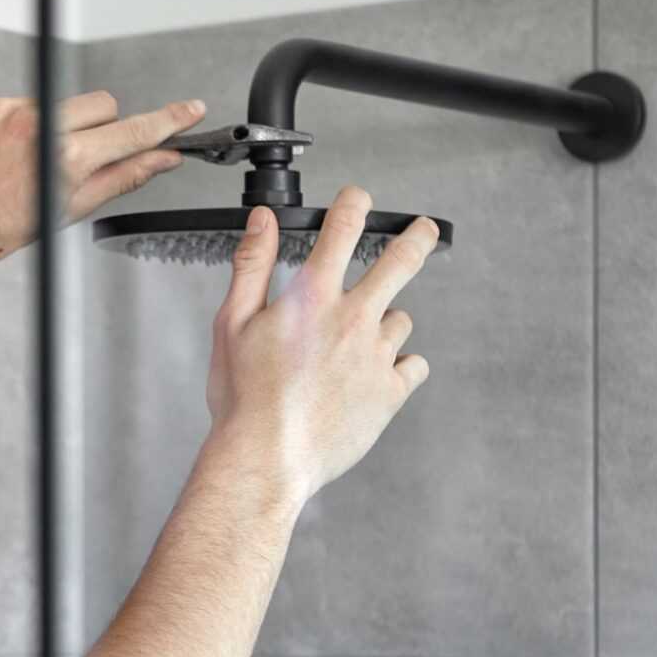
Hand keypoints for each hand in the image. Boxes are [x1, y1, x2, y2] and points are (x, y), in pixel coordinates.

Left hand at [0, 87, 207, 296]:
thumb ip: (121, 177)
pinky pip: (4, 101)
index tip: (188, 110)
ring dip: (42, 127)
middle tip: (73, 158)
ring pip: (49, 103)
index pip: (131, 131)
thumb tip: (162, 158)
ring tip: (14, 164)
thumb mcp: (66, 211)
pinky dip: (1, 123)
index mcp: (64, 157)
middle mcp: (34, 125)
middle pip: (99, 104)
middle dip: (97, 127)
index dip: (166, 121)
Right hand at [206, 186, 434, 502]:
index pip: (342, 229)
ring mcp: (376, 356)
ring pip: (401, 320)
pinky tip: (378, 376)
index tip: (358, 197)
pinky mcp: (390, 393)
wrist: (266, 458)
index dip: (354, 203)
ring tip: (358, 345)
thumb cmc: (243, 399)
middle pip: (401, 262)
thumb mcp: (232, 324)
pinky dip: (400, 366)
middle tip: (424, 231)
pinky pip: (412, 367)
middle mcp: (352, 320)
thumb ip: (251, 266)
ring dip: (385, 323)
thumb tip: (262, 221)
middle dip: (416, 239)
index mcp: (313, 298)